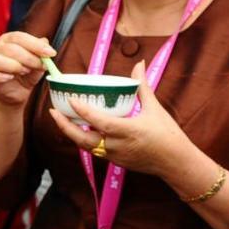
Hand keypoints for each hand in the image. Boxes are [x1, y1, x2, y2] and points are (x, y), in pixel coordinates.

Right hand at [0, 31, 54, 107]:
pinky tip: (9, 78)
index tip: (50, 53)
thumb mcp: (37, 64)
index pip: (19, 37)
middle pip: (9, 48)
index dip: (35, 44)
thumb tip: (44, 41)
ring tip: (25, 72)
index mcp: (8, 41)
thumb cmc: (26, 75)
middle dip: (28, 57)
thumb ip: (40, 53)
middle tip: (40, 66)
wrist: (17, 93)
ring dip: (13, 66)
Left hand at [47, 61, 191, 177]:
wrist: (176, 163)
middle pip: (83, 139)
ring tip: (61, 118)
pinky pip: (94, 150)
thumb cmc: (168, 135)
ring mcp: (115, 156)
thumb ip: (143, 87)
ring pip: (86, 146)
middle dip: (65, 126)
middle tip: (52, 111)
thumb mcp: (155, 109)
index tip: (71, 99)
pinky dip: (84, 139)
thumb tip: (139, 64)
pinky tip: (79, 128)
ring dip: (71, 133)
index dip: (83, 111)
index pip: (100, 122)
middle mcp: (118, 146)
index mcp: (128, 131)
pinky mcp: (115, 162)